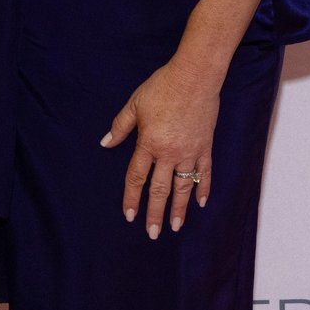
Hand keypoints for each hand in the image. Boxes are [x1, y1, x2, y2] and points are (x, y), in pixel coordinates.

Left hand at [101, 57, 220, 238]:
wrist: (195, 76)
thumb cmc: (162, 86)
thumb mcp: (135, 103)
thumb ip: (120, 126)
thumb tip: (105, 143)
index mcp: (149, 143)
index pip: (137, 177)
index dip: (132, 198)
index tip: (129, 216)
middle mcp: (169, 152)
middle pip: (160, 189)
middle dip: (155, 213)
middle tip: (153, 233)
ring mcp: (190, 151)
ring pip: (183, 187)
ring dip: (179, 209)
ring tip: (176, 227)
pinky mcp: (205, 146)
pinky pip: (204, 172)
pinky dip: (203, 188)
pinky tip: (201, 202)